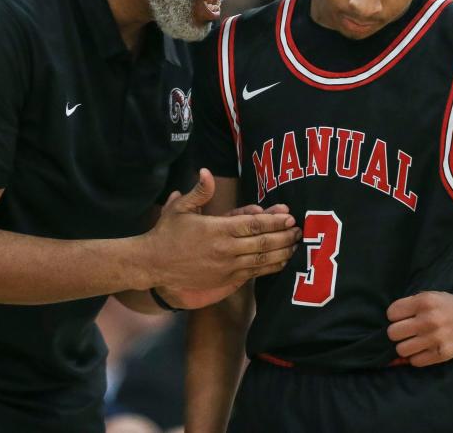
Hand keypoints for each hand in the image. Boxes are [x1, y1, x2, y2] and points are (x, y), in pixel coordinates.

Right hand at [158, 203, 289, 308]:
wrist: (153, 264)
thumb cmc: (167, 233)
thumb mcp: (179, 208)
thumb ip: (199, 191)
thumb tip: (206, 172)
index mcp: (217, 229)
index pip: (253, 225)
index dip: (274, 221)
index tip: (289, 216)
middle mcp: (225, 249)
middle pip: (263, 243)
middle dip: (284, 236)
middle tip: (299, 230)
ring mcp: (227, 267)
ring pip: (261, 260)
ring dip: (282, 253)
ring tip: (296, 246)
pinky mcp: (226, 280)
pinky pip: (254, 274)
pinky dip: (270, 268)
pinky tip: (281, 262)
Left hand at [386, 291, 452, 366]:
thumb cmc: (445, 306)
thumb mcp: (427, 296)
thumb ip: (407, 307)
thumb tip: (385, 328)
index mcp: (424, 302)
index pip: (392, 313)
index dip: (394, 316)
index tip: (401, 317)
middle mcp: (429, 320)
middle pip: (393, 333)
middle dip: (396, 332)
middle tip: (405, 331)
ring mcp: (436, 338)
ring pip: (401, 349)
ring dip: (404, 346)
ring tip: (413, 341)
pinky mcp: (442, 354)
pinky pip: (415, 361)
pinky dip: (415, 357)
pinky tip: (422, 349)